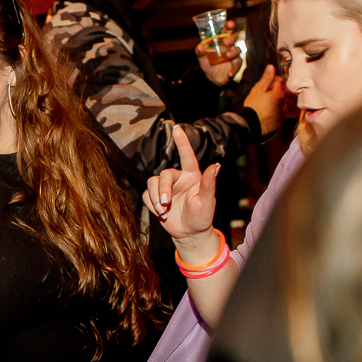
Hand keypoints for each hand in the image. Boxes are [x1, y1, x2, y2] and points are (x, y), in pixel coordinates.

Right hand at [144, 125, 220, 247]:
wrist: (190, 234)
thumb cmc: (202, 216)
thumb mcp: (206, 201)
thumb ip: (208, 183)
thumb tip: (216, 165)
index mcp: (192, 176)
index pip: (186, 156)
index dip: (182, 142)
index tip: (177, 128)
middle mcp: (178, 179)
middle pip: (164, 175)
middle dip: (163, 190)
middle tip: (166, 204)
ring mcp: (166, 188)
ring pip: (152, 182)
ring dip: (155, 197)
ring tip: (163, 211)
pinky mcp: (155, 198)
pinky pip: (146, 194)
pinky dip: (151, 203)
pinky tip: (160, 213)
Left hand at [196, 20, 241, 85]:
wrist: (211, 77)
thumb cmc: (207, 64)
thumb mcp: (201, 58)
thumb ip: (200, 52)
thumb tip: (200, 46)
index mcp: (220, 41)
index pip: (226, 31)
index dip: (229, 26)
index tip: (230, 23)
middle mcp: (228, 46)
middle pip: (234, 38)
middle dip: (232, 38)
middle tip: (226, 42)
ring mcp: (233, 54)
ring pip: (237, 50)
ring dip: (233, 52)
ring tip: (227, 56)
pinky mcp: (235, 64)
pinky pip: (238, 64)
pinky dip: (234, 69)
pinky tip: (229, 73)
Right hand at [242, 64, 285, 134]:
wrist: (251, 126)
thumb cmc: (253, 107)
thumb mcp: (258, 89)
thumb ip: (266, 78)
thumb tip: (271, 67)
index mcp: (279, 93)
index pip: (279, 80)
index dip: (270, 80)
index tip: (263, 84)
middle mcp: (284, 102)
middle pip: (280, 91)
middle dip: (272, 90)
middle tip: (261, 94)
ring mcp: (282, 112)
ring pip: (279, 102)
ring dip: (273, 100)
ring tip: (262, 103)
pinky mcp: (279, 121)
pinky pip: (278, 112)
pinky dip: (273, 110)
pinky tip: (264, 112)